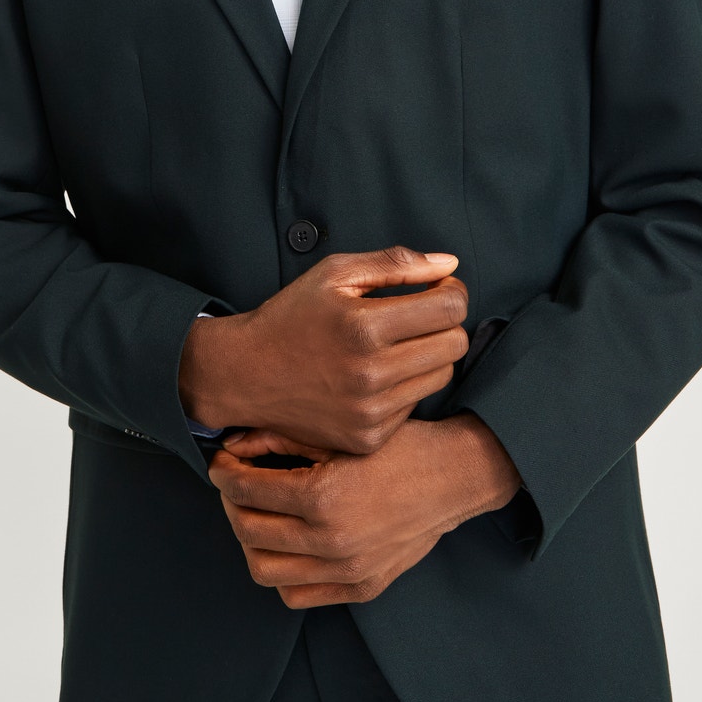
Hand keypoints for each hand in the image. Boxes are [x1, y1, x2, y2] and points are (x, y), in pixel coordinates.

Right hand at [178, 246, 470, 452]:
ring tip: (395, 345)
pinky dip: (404, 387)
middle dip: (445, 323)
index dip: (452, 291)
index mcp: (364, 326)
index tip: (437, 288)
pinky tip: (375, 375)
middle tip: (419, 315)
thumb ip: (395, 264)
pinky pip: (415, 406)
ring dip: (429, 355)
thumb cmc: (291, 315)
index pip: (451, 307)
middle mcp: (371, 374)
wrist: (246, 374)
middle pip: (455, 344)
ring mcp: (371, 412)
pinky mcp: (369, 438)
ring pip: (442, 376)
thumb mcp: (333, 274)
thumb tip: (451, 264)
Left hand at [206, 415, 520, 608]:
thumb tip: (231, 445)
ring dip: (250, 540)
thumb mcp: (338, 434)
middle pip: (247, 531)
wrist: (453, 478)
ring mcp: (347, 572)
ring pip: (264, 570)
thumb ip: (279, 438)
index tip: (221, 462)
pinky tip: (287, 542)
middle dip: (230, 503)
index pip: (244, 491)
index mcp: (323, 498)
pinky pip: (297, 594)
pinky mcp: (361, 588)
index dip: (223, 472)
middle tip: (236, 483)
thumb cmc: (398, 446)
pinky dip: (282, 571)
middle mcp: (332, 542)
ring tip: (257, 514)